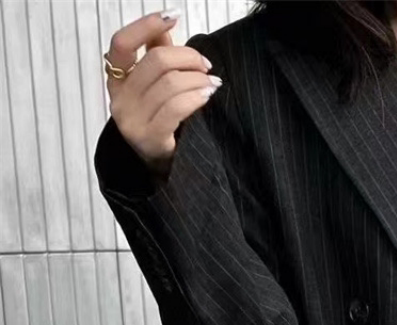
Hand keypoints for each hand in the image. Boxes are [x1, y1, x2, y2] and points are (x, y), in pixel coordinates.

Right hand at [103, 11, 220, 176]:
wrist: (161, 167)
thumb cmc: (161, 123)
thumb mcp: (155, 87)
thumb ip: (157, 55)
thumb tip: (167, 25)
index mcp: (117, 81)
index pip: (122, 43)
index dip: (146, 26)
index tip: (171, 17)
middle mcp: (119, 100)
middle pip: (156, 60)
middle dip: (188, 58)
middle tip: (205, 66)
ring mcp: (132, 121)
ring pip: (170, 82)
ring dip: (198, 78)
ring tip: (211, 82)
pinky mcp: (150, 139)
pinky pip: (177, 107)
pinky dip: (197, 96)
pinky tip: (207, 94)